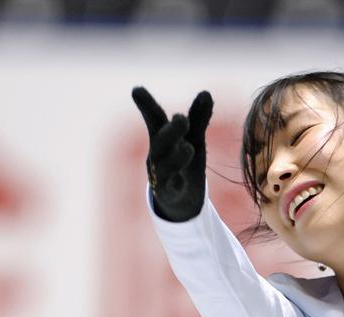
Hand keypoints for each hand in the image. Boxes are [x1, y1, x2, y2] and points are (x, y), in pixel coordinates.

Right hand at [131, 86, 212, 221]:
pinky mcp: (168, 193)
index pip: (154, 119)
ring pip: (164, 165)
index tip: (136, 89)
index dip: (146, 106)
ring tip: (188, 147)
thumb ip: (198, 118)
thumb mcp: (194, 139)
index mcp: (163, 138)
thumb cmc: (184, 162)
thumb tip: (206, 92)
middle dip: (171, 130)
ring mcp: (161, 174)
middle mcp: (158, 154)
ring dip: (176, 155)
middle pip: (161, 141)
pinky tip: (183, 179)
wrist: (183, 200)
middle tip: (181, 117)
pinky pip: (170, 188)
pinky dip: (175, 182)